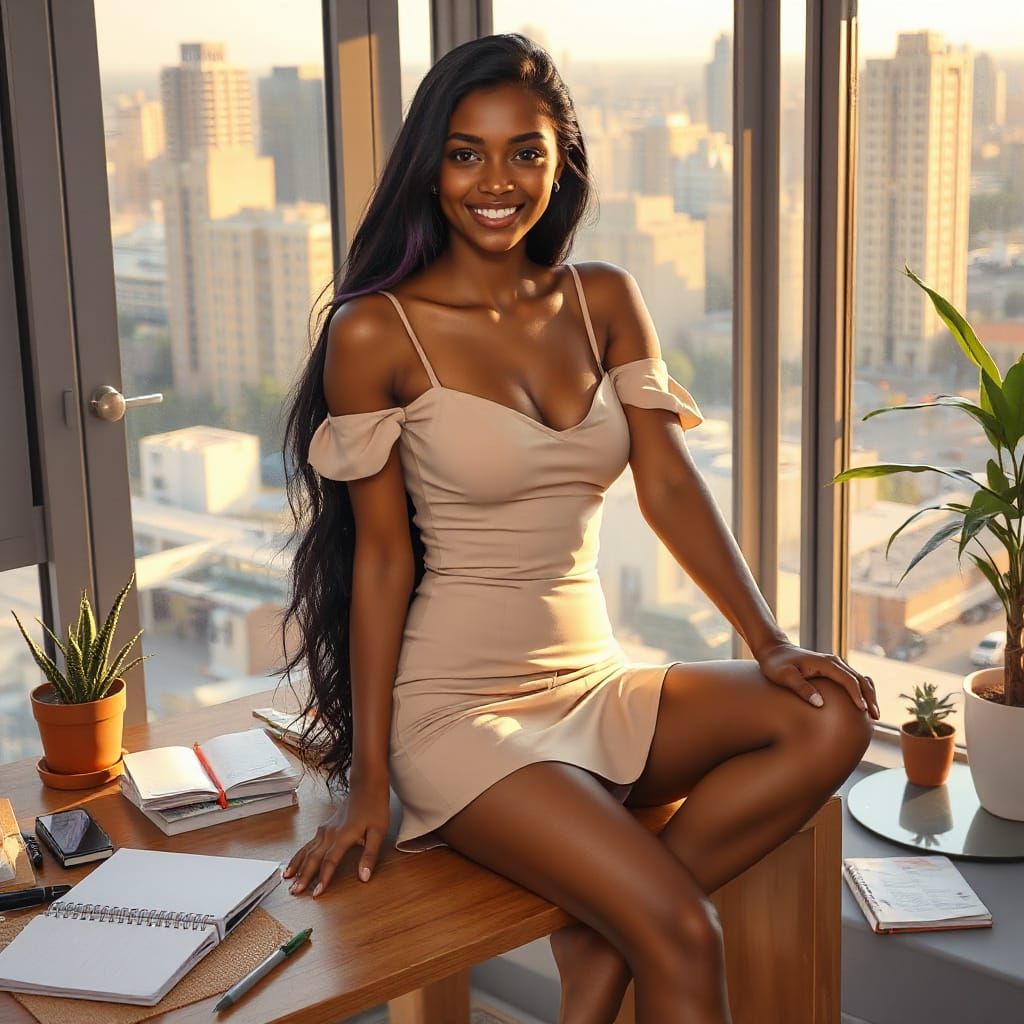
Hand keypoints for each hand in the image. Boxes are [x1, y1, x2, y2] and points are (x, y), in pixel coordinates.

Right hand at [283, 779, 390, 896]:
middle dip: (303, 876)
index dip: (323, 878)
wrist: (366, 786)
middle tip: (294, 892)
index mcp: (344, 836)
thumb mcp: (379, 832)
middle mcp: (330, 834)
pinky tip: (293, 864)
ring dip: (297, 866)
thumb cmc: (374, 808)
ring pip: (307, 850)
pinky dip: (298, 855)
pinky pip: (307, 844)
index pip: (330, 861)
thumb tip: (364, 877)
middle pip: (313, 858)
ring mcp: (325, 830)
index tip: (317, 894)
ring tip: (286, 881)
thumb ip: (370, 855)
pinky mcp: (323, 828)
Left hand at [754, 640, 879, 719]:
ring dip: (868, 695)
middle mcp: (833, 662)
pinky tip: (864, 704)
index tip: (863, 711)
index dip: (857, 695)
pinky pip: (852, 680)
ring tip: (874, 715)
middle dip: (870, 697)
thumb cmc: (776, 664)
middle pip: (859, 679)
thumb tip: (820, 703)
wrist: (774, 650)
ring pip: (859, 679)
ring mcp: (834, 664)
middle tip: (876, 717)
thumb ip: (801, 688)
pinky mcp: (832, 669)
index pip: (848, 680)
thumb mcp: (784, 676)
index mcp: (825, 663)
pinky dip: (861, 690)